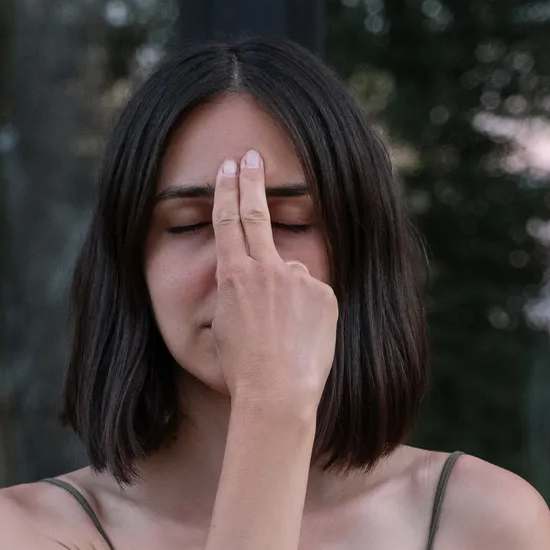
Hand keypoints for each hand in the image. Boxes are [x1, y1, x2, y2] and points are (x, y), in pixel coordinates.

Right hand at [209, 149, 338, 416]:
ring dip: (287, 298)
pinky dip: (309, 314)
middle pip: (257, 215)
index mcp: (233, 275)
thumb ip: (240, 293)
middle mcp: (265, 268)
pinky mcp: (325, 293)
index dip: (227, 191)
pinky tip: (303, 340)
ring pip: (292, 275)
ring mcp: (298, 278)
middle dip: (251, 183)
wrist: (277, 392)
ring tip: (284, 336)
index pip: (228, 221)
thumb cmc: (244, 370)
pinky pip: (315, 297)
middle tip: (250, 157)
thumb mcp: (224, 327)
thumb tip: (260, 280)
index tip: (229, 168)